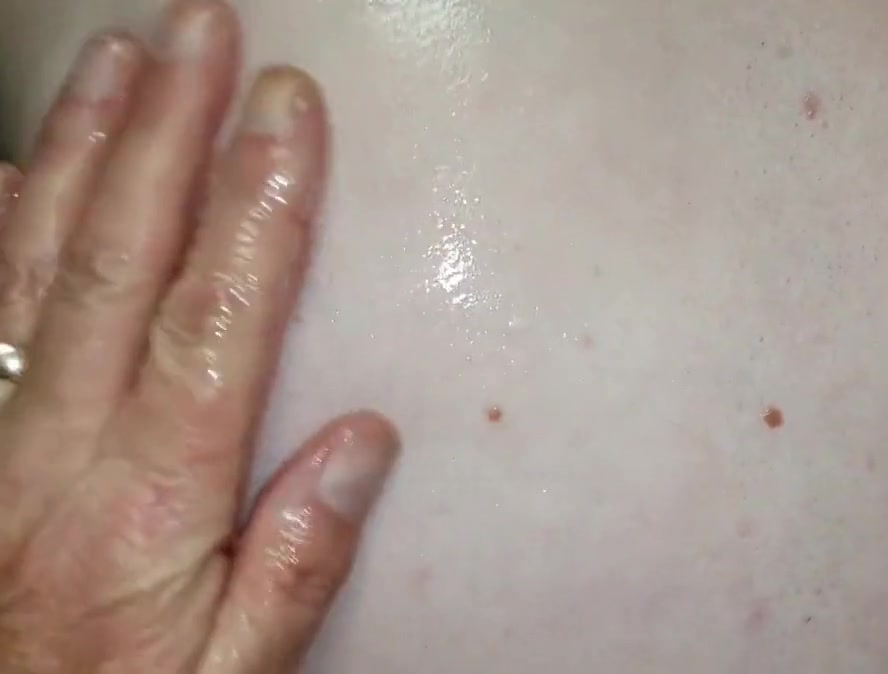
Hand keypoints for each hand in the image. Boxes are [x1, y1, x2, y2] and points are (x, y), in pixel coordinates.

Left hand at [0, 1, 398, 671]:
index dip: (255, 207)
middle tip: (203, 28)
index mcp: (149, 501)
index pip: (213, 320)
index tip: (286, 110)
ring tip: (121, 53)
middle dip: (165, 132)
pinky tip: (13, 165)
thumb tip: (366, 440)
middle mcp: (59, 445)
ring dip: (82, 146)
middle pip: (117, 259)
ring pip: (33, 261)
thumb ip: (298, 566)